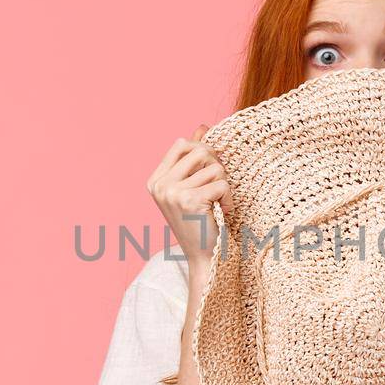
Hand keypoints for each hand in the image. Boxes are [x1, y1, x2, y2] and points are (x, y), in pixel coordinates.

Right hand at [147, 125, 230, 269]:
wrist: (204, 257)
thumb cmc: (200, 222)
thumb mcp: (193, 186)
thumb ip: (194, 157)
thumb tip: (202, 127)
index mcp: (156, 180)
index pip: (181, 143)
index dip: (202, 151)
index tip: (210, 171)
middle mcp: (160, 185)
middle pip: (200, 151)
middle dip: (216, 167)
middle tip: (217, 189)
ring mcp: (172, 192)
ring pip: (214, 168)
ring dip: (224, 185)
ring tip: (218, 203)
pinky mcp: (189, 200)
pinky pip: (222, 184)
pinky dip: (228, 198)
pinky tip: (223, 211)